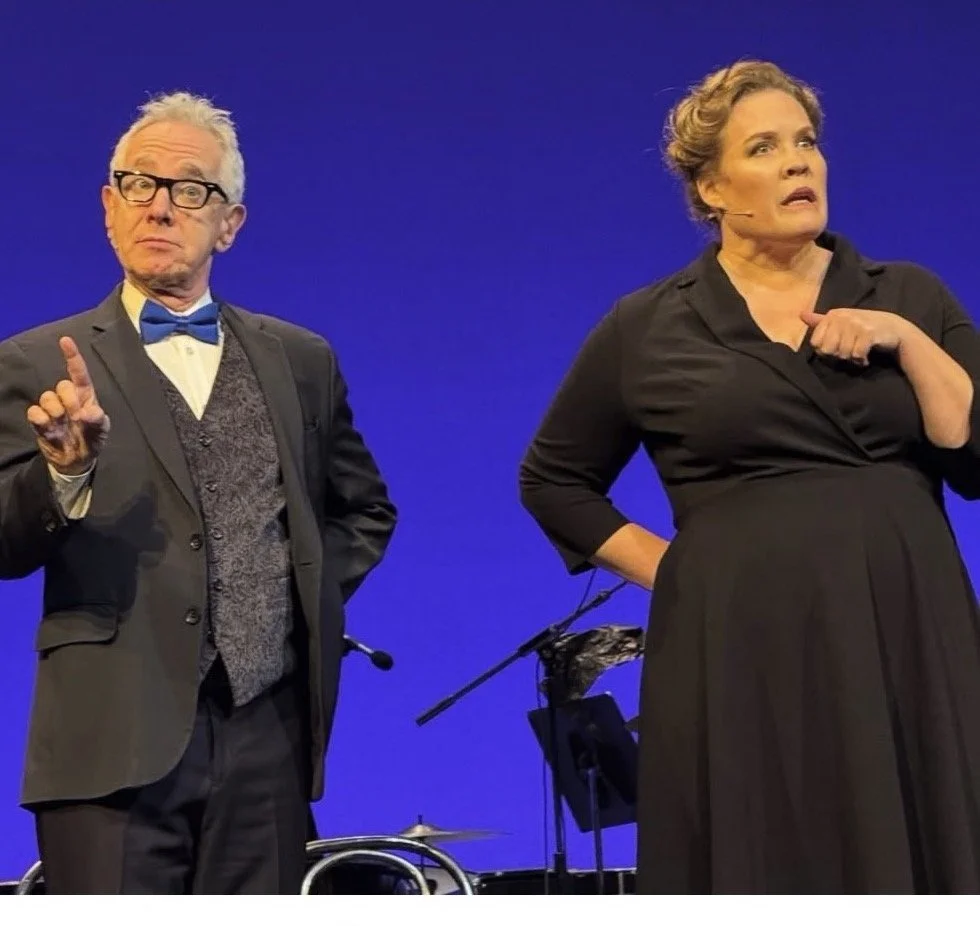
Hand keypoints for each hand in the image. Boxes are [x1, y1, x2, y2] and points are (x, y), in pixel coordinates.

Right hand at [27, 337, 109, 475]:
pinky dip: (42, 421)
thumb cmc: (92, 440)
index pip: (79, 374)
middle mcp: (68, 399)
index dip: (72, 357)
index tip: (65, 340)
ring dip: (56, 412)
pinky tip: (51, 430)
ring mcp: (52, 409)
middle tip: (76, 417)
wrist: (76, 460)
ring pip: (47, 397)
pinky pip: (34, 412)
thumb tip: (89, 411)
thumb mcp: (100, 432)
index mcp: (86, 397)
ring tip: (63, 425)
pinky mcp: (39, 420)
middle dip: (69, 400)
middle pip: (62, 385)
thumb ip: (97, 422)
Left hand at [800, 307, 909, 366]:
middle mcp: (843, 317)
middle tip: (849, 351)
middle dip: (838, 355)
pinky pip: (856, 354)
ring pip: (842, 353)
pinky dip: (861, 360)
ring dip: (851, 359)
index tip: (836, 347)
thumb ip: (820, 321)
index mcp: (833, 315)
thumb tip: (801, 314)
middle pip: (827, 350)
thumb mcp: (841, 321)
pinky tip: (866, 357)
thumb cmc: (864, 327)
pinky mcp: (869, 333)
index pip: (816, 343)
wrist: (895, 329)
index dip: (825, 350)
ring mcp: (856, 324)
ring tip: (858, 353)